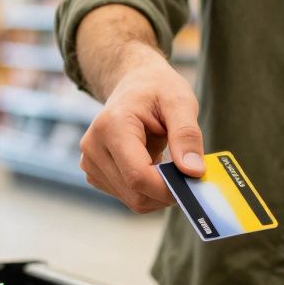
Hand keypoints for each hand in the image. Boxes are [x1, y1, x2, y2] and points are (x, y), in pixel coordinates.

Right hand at [79, 51, 203, 212]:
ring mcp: (90, 162)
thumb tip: (193, 172)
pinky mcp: (94, 173)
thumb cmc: (158, 90)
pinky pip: (127, 197)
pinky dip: (147, 191)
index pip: (137, 176)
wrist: (134, 84)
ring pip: (132, 200)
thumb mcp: (180, 102)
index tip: (193, 182)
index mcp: (112, 126)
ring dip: (158, 192)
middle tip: (188, 175)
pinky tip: (154, 167)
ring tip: (170, 165)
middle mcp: (93, 146)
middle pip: (134, 193)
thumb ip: (187, 136)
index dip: (168, 188)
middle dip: (166, 192)